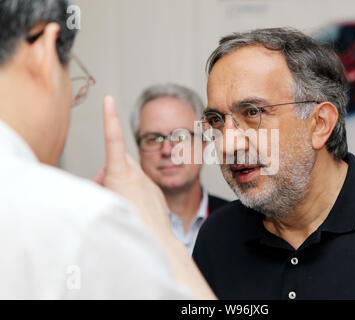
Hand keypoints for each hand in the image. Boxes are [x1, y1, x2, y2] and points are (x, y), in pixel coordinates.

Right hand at [98, 96, 171, 237]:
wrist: (155, 242)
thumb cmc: (126, 225)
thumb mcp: (104, 203)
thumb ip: (104, 184)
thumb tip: (107, 178)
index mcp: (121, 175)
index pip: (114, 140)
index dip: (110, 119)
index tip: (109, 99)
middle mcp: (136, 175)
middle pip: (118, 162)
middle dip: (109, 172)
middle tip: (103, 191)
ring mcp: (149, 183)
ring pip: (130, 174)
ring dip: (122, 183)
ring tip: (121, 205)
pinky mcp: (156, 193)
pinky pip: (142, 186)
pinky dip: (135, 192)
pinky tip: (136, 210)